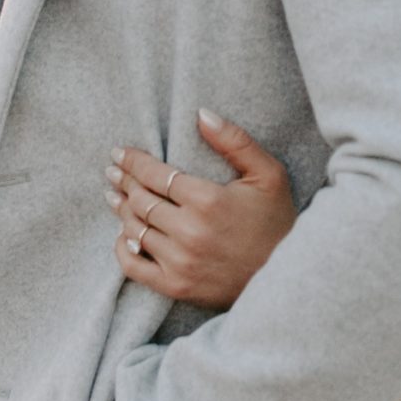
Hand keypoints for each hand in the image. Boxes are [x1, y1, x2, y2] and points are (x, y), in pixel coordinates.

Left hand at [107, 109, 296, 309]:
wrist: (288, 277)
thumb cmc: (278, 222)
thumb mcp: (268, 174)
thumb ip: (235, 141)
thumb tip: (201, 114)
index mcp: (208, 200)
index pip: (156, 175)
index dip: (133, 162)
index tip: (119, 153)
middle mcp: (189, 231)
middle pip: (141, 200)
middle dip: (123, 182)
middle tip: (112, 171)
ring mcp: (180, 262)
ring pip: (135, 229)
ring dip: (122, 210)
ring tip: (114, 196)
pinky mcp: (176, 286)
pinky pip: (134, 266)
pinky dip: (123, 248)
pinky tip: (123, 235)